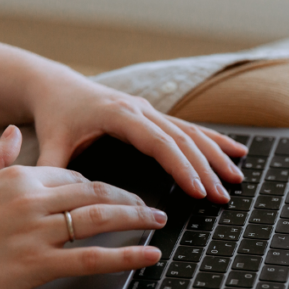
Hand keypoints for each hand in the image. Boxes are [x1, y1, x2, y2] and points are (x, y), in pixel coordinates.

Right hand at [0, 126, 167, 288]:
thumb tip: (10, 131)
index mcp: (17, 176)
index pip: (72, 175)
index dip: (97, 186)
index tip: (114, 195)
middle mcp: (32, 200)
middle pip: (95, 193)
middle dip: (129, 199)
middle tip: (151, 205)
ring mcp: (36, 232)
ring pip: (100, 218)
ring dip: (137, 219)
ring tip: (159, 221)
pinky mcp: (36, 265)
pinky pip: (92, 258)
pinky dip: (127, 256)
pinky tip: (149, 255)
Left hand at [28, 69, 247, 203]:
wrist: (57, 86)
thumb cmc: (56, 114)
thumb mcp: (51, 142)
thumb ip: (53, 169)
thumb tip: (52, 201)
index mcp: (118, 114)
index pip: (158, 143)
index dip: (181, 166)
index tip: (198, 189)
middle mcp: (139, 109)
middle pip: (181, 139)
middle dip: (206, 168)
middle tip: (223, 195)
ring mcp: (150, 110)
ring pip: (190, 133)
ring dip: (216, 155)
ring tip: (237, 177)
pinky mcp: (155, 116)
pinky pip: (190, 128)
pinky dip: (213, 140)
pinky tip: (236, 150)